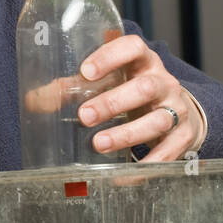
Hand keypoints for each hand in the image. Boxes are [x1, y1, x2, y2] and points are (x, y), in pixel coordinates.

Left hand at [77, 35, 206, 161]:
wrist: (181, 112)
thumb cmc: (133, 92)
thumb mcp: (111, 82)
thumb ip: (76, 87)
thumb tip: (38, 99)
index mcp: (143, 62)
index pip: (132, 47)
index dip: (110, 57)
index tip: (86, 72)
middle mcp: (163, 83)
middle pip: (145, 88)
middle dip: (113, 103)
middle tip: (85, 116)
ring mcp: (177, 109)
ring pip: (158, 120)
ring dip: (127, 134)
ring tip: (99, 144)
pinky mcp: (183, 136)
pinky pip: (168, 152)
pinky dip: (146, 165)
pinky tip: (123, 174)